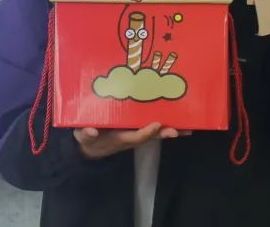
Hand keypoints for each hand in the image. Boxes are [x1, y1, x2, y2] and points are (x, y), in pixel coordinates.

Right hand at [73, 123, 191, 159]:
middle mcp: (130, 138)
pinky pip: (150, 128)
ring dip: (169, 131)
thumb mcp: (82, 137)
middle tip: (180, 131)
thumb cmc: (86, 139)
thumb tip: (91, 131)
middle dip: (165, 134)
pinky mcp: (133, 130)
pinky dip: (163, 126)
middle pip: (151, 137)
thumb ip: (85, 134)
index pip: (136, 136)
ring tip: (187, 129)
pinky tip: (176, 122)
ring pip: (154, 133)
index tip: (157, 124)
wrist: (88, 147)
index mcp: (119, 138)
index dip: (147, 132)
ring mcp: (133, 134)